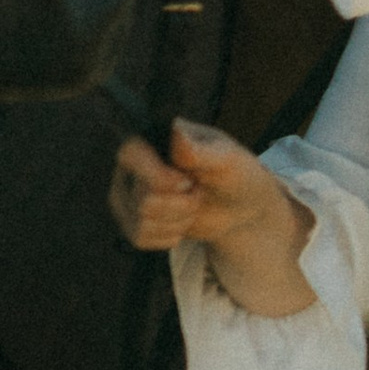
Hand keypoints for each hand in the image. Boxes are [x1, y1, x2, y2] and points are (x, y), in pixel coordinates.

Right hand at [111, 120, 319, 316]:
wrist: (240, 205)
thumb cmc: (235, 173)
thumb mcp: (226, 158)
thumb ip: (199, 149)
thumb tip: (177, 131)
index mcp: (151, 138)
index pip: (131, 155)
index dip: (159, 177)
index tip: (188, 182)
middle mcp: (131, 165)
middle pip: (143, 199)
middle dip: (182, 204)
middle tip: (198, 191)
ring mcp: (129, 194)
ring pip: (142, 221)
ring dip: (179, 220)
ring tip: (193, 205)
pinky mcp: (132, 220)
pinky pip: (140, 238)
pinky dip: (170, 236)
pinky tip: (183, 221)